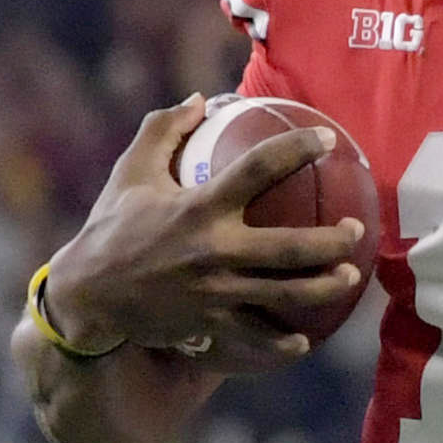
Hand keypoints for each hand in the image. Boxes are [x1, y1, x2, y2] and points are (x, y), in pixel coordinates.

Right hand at [40, 98, 360, 364]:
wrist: (86, 295)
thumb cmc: (111, 227)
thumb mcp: (131, 172)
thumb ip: (163, 129)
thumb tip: (200, 99)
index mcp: (200, 206)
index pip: (261, 168)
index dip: (298, 149)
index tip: (328, 138)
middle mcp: (214, 249)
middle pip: (290, 247)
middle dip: (331, 240)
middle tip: (356, 229)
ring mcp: (215, 291)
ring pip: (284, 294)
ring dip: (324, 288)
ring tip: (349, 278)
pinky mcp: (208, 324)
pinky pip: (254, 337)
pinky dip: (281, 343)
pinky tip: (304, 340)